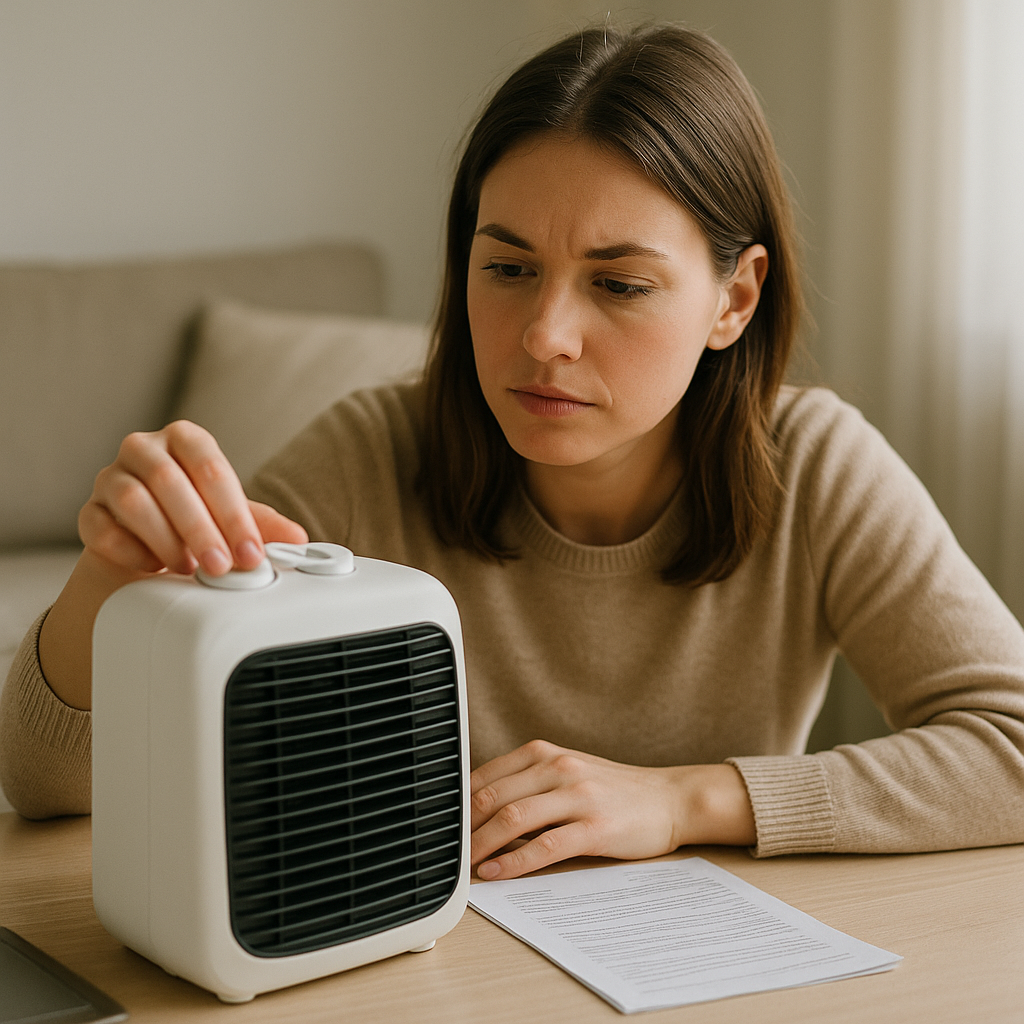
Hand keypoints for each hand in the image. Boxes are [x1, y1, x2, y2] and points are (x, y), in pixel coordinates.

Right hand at [79, 420, 306, 575]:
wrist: (148, 546)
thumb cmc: (195, 519)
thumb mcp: (232, 517)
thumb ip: (263, 525)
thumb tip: (298, 538)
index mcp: (185, 440)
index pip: (210, 467)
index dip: (232, 513)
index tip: (251, 553)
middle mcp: (144, 449)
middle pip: (170, 482)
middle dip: (201, 529)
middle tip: (222, 566)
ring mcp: (110, 478)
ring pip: (132, 501)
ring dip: (166, 540)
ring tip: (191, 568)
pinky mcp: (89, 512)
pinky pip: (101, 528)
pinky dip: (130, 551)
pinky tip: (153, 567)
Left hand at [470, 740, 755, 879]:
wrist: (669, 798)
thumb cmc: (613, 790)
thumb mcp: (566, 773)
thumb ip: (526, 784)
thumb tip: (476, 812)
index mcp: (544, 752)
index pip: (485, 776)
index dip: (457, 803)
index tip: (439, 826)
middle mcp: (557, 767)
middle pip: (493, 796)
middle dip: (462, 828)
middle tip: (442, 852)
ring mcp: (577, 795)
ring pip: (514, 818)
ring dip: (481, 846)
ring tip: (462, 867)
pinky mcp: (595, 827)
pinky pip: (545, 846)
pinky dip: (515, 862)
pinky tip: (497, 873)